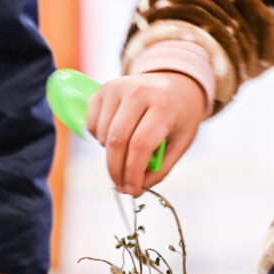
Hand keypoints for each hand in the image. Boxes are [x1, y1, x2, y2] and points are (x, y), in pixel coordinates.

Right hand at [86, 71, 206, 196]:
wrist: (175, 84)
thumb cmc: (179, 116)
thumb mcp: (181, 142)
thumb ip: (160, 168)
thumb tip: (136, 187)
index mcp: (164, 105)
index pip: (140, 144)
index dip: (133, 172)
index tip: (132, 190)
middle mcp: (139, 91)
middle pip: (117, 141)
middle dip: (117, 170)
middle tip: (122, 186)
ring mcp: (118, 87)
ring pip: (103, 135)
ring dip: (110, 154)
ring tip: (126, 154)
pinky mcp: (103, 89)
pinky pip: (92, 124)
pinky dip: (100, 139)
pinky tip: (116, 136)